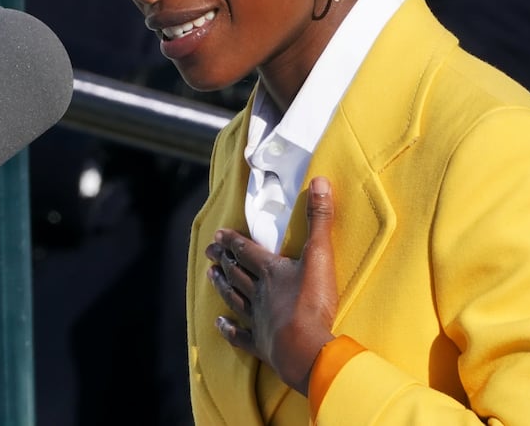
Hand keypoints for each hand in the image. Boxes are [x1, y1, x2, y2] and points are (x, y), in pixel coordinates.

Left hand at [205, 176, 339, 393]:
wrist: (305, 347)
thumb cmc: (312, 301)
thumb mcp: (320, 255)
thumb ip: (319, 219)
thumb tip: (319, 181)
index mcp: (271, 271)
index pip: (247, 251)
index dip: (233, 241)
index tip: (218, 234)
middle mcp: (258, 293)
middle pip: (237, 273)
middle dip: (224, 260)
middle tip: (209, 251)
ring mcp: (257, 319)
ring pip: (234, 298)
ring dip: (222, 286)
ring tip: (210, 276)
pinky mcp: (261, 344)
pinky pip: (240, 335)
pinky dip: (229, 329)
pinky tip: (219, 324)